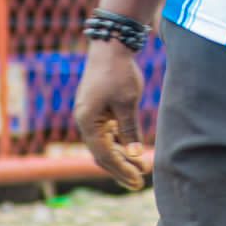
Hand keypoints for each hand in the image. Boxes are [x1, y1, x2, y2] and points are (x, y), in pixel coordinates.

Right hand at [73, 42, 146, 190]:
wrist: (111, 43)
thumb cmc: (119, 72)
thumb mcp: (127, 103)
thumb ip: (130, 131)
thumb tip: (135, 156)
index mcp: (88, 121)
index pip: (104, 155)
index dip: (122, 170)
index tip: (138, 181)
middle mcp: (84, 120)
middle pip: (101, 153)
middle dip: (120, 168)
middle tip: (139, 182)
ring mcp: (89, 114)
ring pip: (104, 143)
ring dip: (121, 156)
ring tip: (140, 167)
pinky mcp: (96, 107)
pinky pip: (106, 132)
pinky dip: (118, 142)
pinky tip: (132, 148)